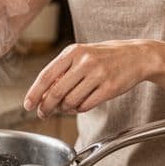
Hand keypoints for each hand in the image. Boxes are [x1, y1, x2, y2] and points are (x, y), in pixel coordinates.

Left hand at [23, 40, 151, 116]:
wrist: (136, 56)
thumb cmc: (103, 57)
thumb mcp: (80, 55)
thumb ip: (62, 71)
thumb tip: (42, 94)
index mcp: (73, 52)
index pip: (46, 75)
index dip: (34, 93)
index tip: (28, 105)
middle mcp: (84, 62)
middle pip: (56, 92)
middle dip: (46, 107)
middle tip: (42, 114)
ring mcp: (98, 75)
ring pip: (71, 101)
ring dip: (64, 109)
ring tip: (65, 108)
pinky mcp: (110, 88)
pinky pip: (86, 105)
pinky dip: (79, 109)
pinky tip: (79, 106)